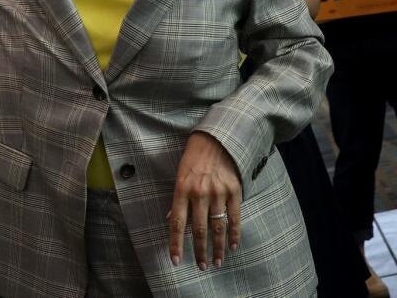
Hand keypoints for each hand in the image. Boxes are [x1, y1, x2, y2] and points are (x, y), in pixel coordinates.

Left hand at [167, 132, 242, 269]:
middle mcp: (199, 193)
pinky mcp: (234, 191)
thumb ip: (178, 200)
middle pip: (198, 229)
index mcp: (181, 190)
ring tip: (217, 262)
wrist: (216, 140)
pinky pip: (234, 217)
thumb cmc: (193, 160)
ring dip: (218, 247)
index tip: (176, 260)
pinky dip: (234, 234)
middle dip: (199, 251)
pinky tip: (233, 246)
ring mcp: (218, 193)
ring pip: (217, 227)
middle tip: (202, 266)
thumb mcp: (179, 176)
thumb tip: (171, 219)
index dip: (176, 244)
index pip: (176, 223)